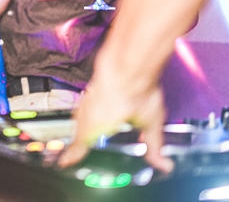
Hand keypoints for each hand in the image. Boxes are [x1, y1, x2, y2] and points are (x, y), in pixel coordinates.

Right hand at [58, 62, 173, 173]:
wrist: (128, 63)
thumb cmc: (136, 91)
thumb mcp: (150, 123)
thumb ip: (154, 146)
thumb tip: (163, 164)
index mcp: (95, 127)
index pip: (79, 146)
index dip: (72, 155)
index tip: (65, 161)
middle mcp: (87, 113)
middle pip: (77, 131)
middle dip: (76, 141)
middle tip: (75, 149)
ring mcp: (87, 98)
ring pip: (79, 116)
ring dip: (80, 126)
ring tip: (83, 132)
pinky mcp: (92, 87)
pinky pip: (83, 104)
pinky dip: (85, 112)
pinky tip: (94, 110)